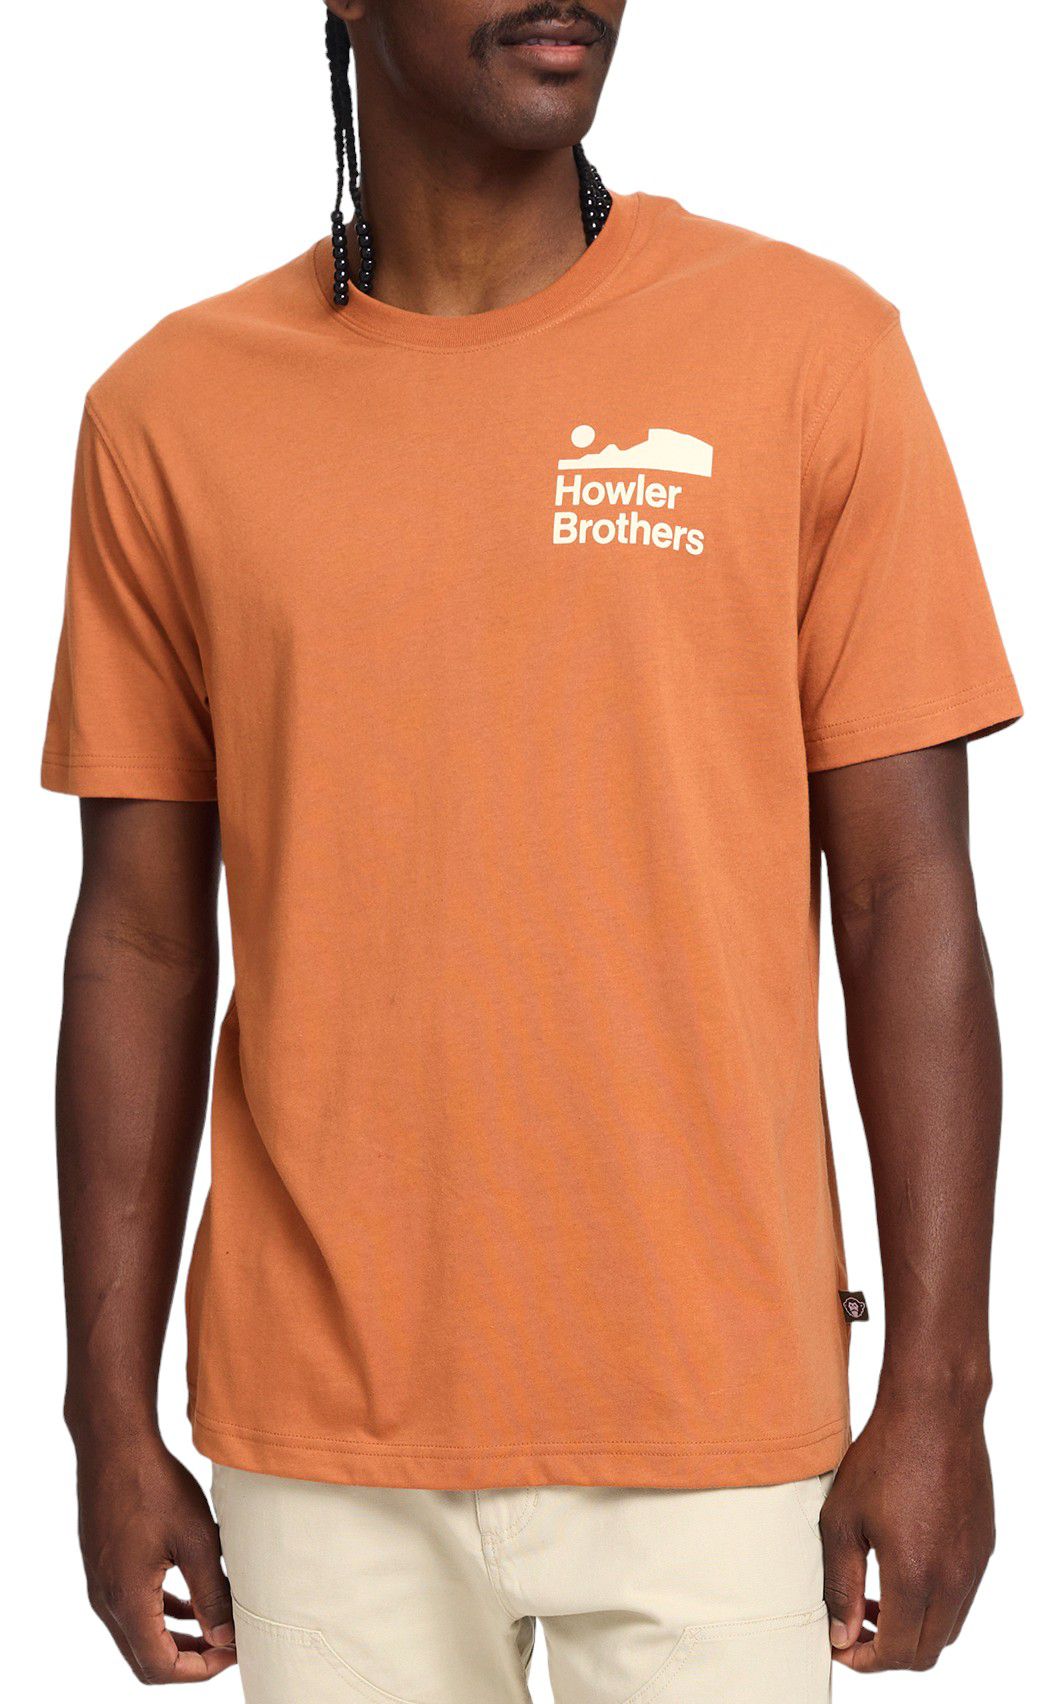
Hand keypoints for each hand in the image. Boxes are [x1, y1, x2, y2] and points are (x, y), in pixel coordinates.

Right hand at [75, 1431, 235, 1683]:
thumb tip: (226, 1636)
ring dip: (176, 1637)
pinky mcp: (104, 1565)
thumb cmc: (154, 1485)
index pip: (160, 1666)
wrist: (114, 1445)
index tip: (233, 1652)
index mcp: (127, 1599)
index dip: (200, 1670)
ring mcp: (101, 1583)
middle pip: (146, 1657)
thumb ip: (212, 1593)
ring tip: (217, 1626)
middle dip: (190, 1659)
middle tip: (229, 1644)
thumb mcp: (197, 1539)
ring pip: (138, 1634)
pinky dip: (162, 1613)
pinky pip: (131, 1607)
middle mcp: (107, 1599)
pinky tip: (191, 1599)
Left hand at [821, 1387, 994, 1672]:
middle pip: (925, 1652)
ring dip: (912, 1628)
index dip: (862, 1659)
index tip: (838, 1644)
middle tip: (853, 1625)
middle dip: (886, 1651)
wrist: (934, 1412)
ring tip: (875, 1598)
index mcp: (915, 1576)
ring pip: (947, 1627)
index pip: (895, 1653)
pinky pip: (961, 1595)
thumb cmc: (882, 1458)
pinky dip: (933, 1602)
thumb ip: (840, 1583)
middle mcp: (953, 1579)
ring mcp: (974, 1564)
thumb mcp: (843, 1520)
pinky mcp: (983, 1546)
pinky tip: (904, 1568)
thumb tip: (840, 1634)